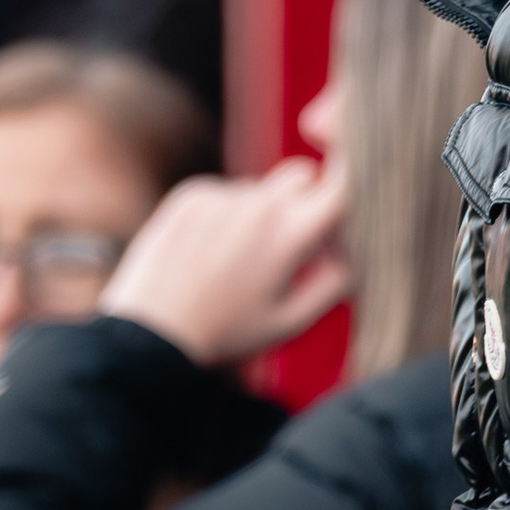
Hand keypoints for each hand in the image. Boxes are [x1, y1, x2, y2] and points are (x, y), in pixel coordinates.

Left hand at [100, 159, 349, 366]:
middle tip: (296, 242)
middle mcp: (259, 204)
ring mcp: (222, 195)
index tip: (355, 190)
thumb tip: (358, 251)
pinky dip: (228, 213)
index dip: (357, 181)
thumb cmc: (226, 333)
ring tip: (238, 261)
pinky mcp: (191, 194)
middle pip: (304, 175)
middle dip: (309, 200)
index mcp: (291, 235)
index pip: (343, 185)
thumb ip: (336, 282)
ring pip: (261, 188)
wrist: (150, 333)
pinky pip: (225, 191)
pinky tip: (210, 254)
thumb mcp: (291, 320)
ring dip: (264, 212)